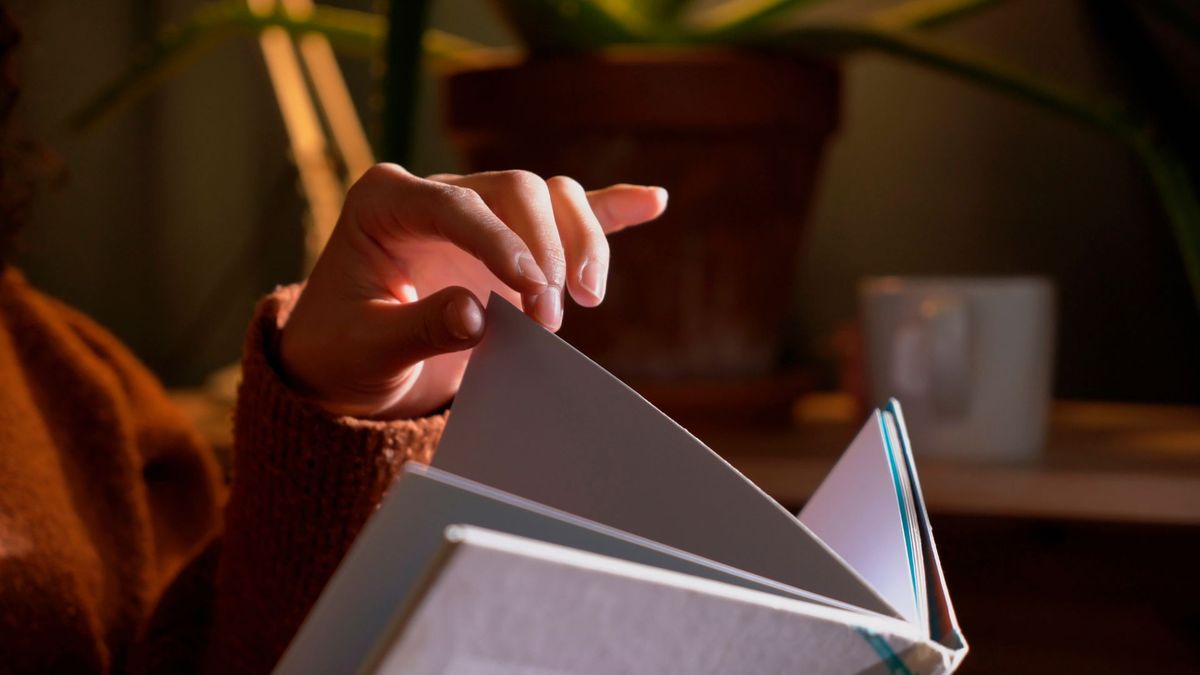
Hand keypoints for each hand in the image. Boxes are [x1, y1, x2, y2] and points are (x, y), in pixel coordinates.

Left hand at [278, 164, 667, 418]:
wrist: (345, 366)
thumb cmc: (342, 351)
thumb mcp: (365, 350)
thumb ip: (416, 328)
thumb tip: (476, 313)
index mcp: (386, 201)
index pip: (456, 203)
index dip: (501, 242)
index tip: (532, 289)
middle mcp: (437, 193)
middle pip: (516, 189)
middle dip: (544, 249)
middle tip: (549, 317)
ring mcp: (480, 211)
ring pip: (549, 196)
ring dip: (579, 242)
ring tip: (585, 300)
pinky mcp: (511, 242)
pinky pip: (567, 214)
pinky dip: (609, 210)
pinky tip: (652, 202)